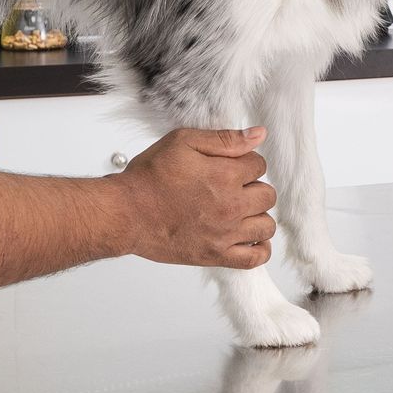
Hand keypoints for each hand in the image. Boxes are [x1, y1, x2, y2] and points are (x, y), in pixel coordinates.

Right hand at [115, 128, 276, 268]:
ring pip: (266, 226)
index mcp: (225, 175)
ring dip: (257, 215)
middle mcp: (231, 206)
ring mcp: (225, 234)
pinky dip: (260, 249)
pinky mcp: (216, 256)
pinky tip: (249, 237)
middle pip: (267, 195)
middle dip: (253, 187)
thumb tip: (259, 134)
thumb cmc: (149, 177)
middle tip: (232, 188)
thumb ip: (225, 139)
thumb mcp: (183, 142)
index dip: (245, 162)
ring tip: (238, 210)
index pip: (259, 165)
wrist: (125, 213)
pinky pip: (255, 258)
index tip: (230, 166)